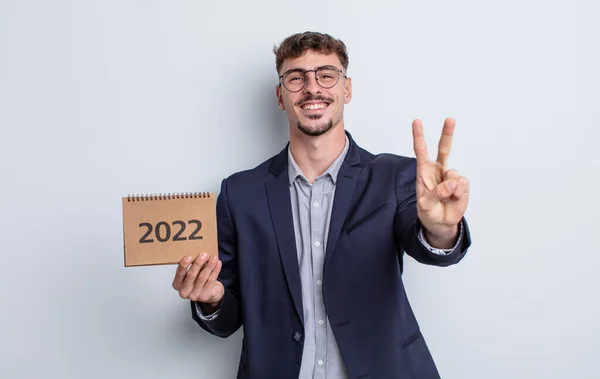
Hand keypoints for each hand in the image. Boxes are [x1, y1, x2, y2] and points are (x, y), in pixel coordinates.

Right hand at [172, 253, 223, 309]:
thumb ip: (192, 266)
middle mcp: (184, 291)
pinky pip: (211, 280)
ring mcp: (195, 295)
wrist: (209, 293)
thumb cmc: (197, 280)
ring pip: (202, 277)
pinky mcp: (205, 295)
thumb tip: (198, 253)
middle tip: (203, 255)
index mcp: (177, 284)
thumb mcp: (191, 273)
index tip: (188, 257)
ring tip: (213, 258)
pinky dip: (215, 270)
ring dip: (209, 266)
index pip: (179, 274)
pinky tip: (218, 263)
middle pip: (191, 276)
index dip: (183, 265)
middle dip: (198, 264)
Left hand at [412, 118, 468, 245]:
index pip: (421, 151)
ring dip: (450, 189)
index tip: (417, 121)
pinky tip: (453, 200)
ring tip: (445, 199)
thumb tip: (451, 183)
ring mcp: (451, 177)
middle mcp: (438, 170)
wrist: (441, 223)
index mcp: (424, 171)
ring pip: (453, 174)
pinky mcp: (462, 185)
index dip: (419, 136)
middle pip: (444, 149)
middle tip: (450, 119)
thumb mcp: (425, 204)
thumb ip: (436, 193)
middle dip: (447, 133)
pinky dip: (458, 195)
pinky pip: (462, 186)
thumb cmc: (428, 211)